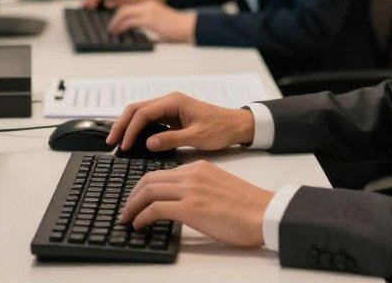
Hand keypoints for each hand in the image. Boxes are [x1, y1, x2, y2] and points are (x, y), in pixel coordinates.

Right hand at [106, 92, 254, 152]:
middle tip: (111, 142)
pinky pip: (149, 120)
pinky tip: (132, 140)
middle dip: (122, 124)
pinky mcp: (171, 116)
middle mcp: (169, 101)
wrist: (235, 125)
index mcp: (174, 102)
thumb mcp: (197, 136)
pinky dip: (137, 128)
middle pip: (136, 109)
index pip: (143, 113)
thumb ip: (172, 139)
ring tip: (117, 142)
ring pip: (140, 113)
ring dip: (127, 126)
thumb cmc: (220, 129)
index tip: (124, 146)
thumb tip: (148, 143)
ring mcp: (169, 108)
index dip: (131, 129)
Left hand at [108, 1, 195, 41]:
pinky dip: (121, 27)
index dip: (121, 15)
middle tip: (111, 27)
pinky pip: (129, 22)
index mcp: (151, 5)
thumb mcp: (160, 27)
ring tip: (112, 31)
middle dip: (115, 18)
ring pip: (124, 13)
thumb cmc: (178, 29)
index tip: (116, 23)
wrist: (188, 26)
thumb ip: (151, 31)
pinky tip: (119, 32)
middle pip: (124, 9)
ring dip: (115, 22)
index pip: (130, 7)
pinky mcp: (149, 19)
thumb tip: (144, 40)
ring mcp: (148, 11)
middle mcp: (148, 5)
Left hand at [120, 160, 271, 246]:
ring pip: (148, 191)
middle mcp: (192, 174)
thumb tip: (182, 201)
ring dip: (133, 206)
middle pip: (150, 179)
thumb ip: (199, 187)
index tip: (138, 198)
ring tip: (128, 218)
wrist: (265, 212)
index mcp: (199, 167)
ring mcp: (191, 190)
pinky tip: (139, 225)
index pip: (162, 172)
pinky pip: (156, 209)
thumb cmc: (248, 206)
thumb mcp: (219, 186)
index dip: (145, 186)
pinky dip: (142, 217)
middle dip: (133, 194)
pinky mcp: (191, 208)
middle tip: (126, 209)